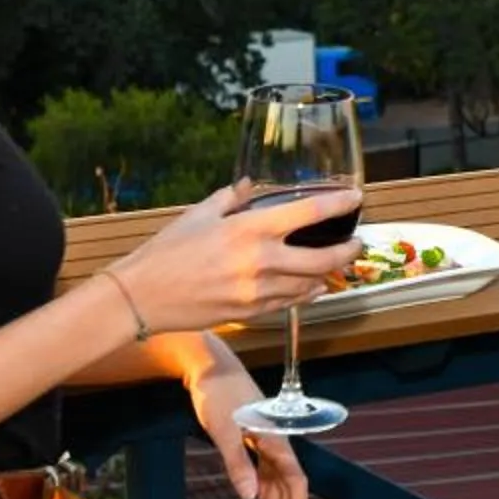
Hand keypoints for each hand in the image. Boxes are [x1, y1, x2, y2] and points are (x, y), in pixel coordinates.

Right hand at [107, 180, 361, 333]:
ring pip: (310, 284)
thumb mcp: (200, 214)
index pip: (309, 214)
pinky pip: (290, 303)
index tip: (356, 198)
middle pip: (323, 259)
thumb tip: (249, 187)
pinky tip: (312, 286)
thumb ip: (230, 199)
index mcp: (250, 229)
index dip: (339, 205)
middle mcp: (260, 261)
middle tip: (356, 242)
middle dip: (347, 251)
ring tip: (337, 263)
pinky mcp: (250, 312)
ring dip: (329, 274)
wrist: (142, 297)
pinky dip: (305, 293)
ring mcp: (257, 291)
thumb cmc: (167, 251)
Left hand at [186, 349, 309, 498]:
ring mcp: (265, 440)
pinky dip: (264, 491)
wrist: (210, 367)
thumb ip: (237, 463)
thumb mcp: (223, 429)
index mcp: (275, 440)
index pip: (294, 481)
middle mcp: (275, 442)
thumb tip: (250, 498)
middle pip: (288, 486)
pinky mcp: (253, 438)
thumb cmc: (217, 394)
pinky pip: (265, 471)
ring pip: (276, 481)